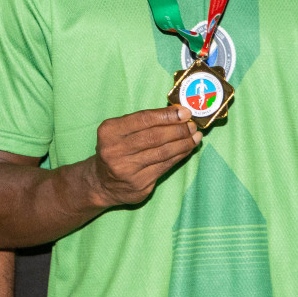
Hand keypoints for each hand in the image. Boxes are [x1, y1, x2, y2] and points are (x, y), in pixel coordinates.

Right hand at [86, 107, 200, 208]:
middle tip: (193, 125)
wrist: (102, 182)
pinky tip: (187, 149)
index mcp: (109, 131)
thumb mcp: (120, 130)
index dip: (167, 115)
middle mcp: (115, 150)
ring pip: (163, 152)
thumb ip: (144, 121)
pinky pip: (165, 166)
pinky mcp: (139, 184)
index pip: (143, 119)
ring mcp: (127, 169)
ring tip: (195, 136)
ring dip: (183, 143)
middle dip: (178, 130)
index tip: (185, 112)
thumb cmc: (116, 149)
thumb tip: (178, 113)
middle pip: (154, 136)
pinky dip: (179, 156)